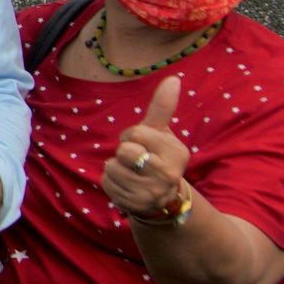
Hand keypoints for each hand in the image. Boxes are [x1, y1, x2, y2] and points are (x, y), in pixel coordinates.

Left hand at [101, 76, 189, 222]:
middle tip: (135, 160)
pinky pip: (107, 183)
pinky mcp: (135, 204)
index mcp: (177, 152)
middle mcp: (168, 174)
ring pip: (112, 167)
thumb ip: (163, 106)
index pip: (136, 133)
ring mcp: (152, 192)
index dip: (132, 136)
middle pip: (124, 151)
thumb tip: (173, 78)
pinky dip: (112, 182)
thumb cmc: (156, 155)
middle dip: (123, 152)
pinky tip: (126, 186)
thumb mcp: (160, 132)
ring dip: (116, 168)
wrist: (159, 196)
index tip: (142, 143)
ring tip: (132, 173)